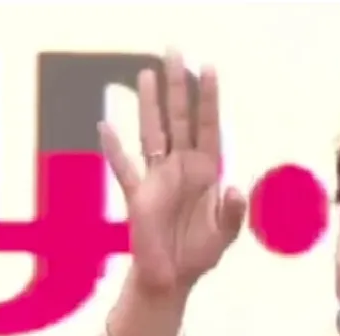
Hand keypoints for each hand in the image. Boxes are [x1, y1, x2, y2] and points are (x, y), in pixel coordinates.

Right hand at [99, 50, 245, 295]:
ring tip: (145, 75)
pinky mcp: (137, 196)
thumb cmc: (199, 254)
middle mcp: (181, 168)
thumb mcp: (225, 234)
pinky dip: (113, 149)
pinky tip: (104, 126)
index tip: (209, 69)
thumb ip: (233, 212)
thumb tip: (235, 188)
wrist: (172, 279)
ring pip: (152, 133)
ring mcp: (158, 179)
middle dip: (177, 87)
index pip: (208, 127)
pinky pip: (123, 168)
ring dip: (148, 105)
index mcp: (207, 172)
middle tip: (174, 53)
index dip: (209, 99)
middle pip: (179, 119)